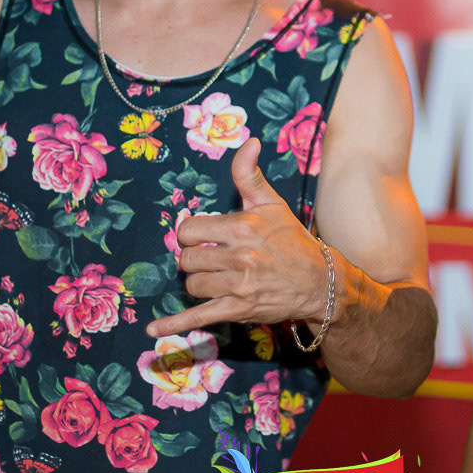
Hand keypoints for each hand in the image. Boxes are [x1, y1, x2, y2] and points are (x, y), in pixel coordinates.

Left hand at [149, 137, 330, 336]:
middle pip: (188, 259)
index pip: (189, 231)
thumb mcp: (272, 204)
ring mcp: (239, 286)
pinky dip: (174, 324)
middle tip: (213, 259)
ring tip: (217, 278)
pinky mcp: (239, 310)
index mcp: (243, 227)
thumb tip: (249, 142)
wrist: (319, 281)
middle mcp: (240, 256)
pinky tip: (152, 329)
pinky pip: (199, 317)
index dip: (191, 235)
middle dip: (195, 259)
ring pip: (192, 284)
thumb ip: (250, 175)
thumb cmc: (292, 240)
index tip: (204, 238)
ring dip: (198, 282)